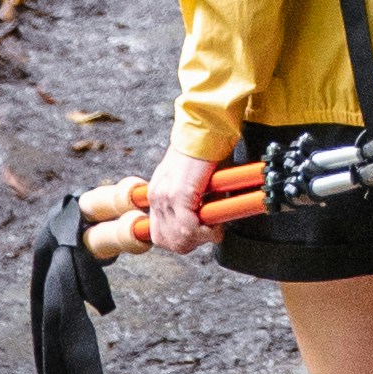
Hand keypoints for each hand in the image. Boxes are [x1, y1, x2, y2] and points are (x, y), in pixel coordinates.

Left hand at [144, 138, 231, 255]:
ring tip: (214, 230)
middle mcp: (157, 196)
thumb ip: (191, 203)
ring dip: (200, 239)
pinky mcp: (180, 193)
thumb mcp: (192, 181)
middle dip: (191, 244)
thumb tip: (205, 224)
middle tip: (208, 235)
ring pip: (178, 238)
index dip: (180, 241)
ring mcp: (166, 196)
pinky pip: (189, 227)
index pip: (159, 235)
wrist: (206, 129)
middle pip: (166, 241)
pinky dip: (205, 232)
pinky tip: (215, 226)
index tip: (198, 237)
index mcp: (157, 194)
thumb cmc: (205, 151)